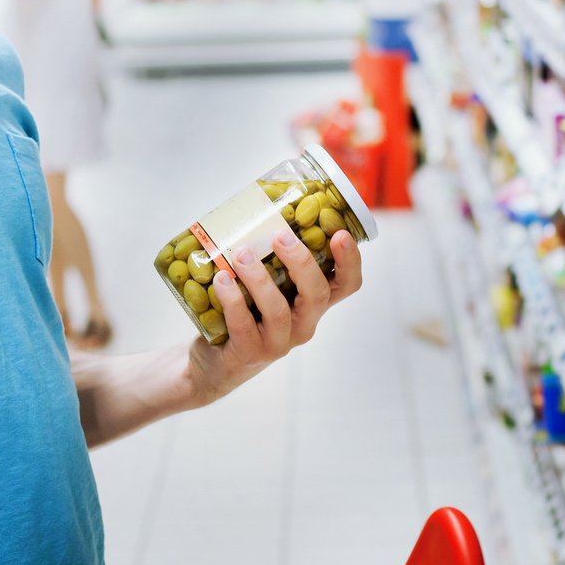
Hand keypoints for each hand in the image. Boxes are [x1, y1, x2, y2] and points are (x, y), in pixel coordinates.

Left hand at [186, 227, 362, 403]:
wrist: (214, 362)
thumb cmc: (244, 313)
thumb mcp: (265, 286)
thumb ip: (270, 255)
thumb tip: (257, 202)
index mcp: (312, 303)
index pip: (347, 285)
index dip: (350, 261)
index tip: (340, 234)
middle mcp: (303, 324)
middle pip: (318, 294)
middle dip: (302, 263)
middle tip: (281, 236)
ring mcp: (279, 341)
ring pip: (279, 310)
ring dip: (259, 279)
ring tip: (241, 255)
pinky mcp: (250, 352)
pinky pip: (244, 325)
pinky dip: (232, 299)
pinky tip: (221, 279)